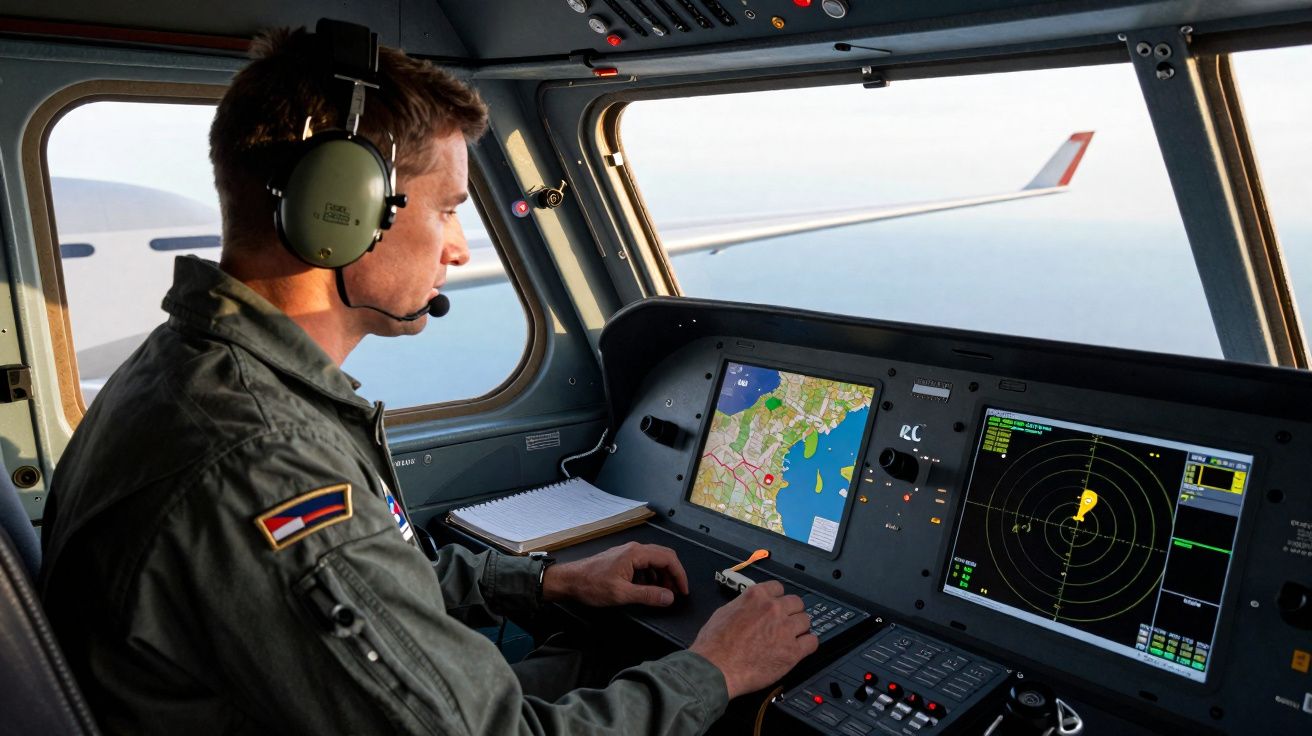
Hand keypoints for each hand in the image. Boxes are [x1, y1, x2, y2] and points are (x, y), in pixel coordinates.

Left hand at [541, 542, 688, 607]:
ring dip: (662, 576)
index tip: (684, 591)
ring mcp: (627, 553)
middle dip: (673, 575)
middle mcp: (634, 549)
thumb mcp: (621, 594)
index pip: (668, 558)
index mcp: (636, 553)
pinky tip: (649, 588)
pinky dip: (652, 575)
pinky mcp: (622, 559)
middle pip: (664, 557)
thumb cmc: (591, 585)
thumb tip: (670, 597)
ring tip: (664, 593)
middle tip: (677, 593)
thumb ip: (648, 595)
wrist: (569, 580)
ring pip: (654, 560)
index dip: (680, 575)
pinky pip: (644, 564)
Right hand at [689, 580, 817, 698]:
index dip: (777, 598)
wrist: (716, 668)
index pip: (778, 588)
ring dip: (799, 628)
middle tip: (784, 623)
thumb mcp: (724, 612)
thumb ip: (744, 605)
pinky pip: (812, 642)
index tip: (776, 606)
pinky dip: (808, 644)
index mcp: (756, 596)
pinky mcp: (792, 651)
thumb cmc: (713, 644)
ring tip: (791, 637)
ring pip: (806, 621)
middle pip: (796, 603)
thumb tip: (750, 608)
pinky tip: (800, 648)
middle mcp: (773, 609)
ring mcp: (785, 629)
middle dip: (791, 612)